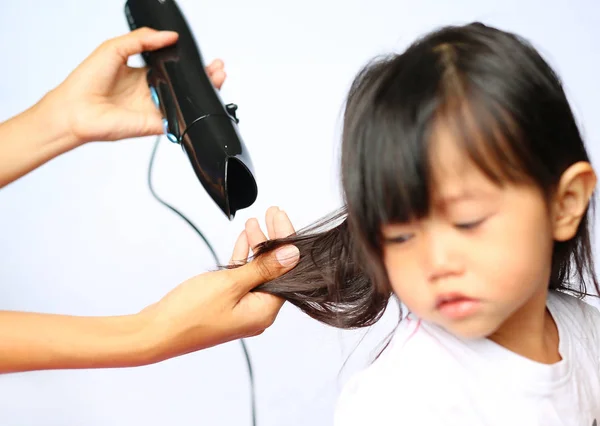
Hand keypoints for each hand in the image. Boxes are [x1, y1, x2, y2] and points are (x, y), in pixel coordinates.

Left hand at [44, 27, 226, 145]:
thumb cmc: (86, 80)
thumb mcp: (114, 47)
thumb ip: (142, 40)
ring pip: (186, 101)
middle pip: (184, 84)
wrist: (75, 109)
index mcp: (142, 73)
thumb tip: (169, 36)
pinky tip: (201, 101)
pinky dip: (192, 113)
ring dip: (203, 92)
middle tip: (217, 68)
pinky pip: (179, 119)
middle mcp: (151, 91)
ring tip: (217, 78)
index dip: (188, 62)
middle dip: (204, 76)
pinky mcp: (156, 124)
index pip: (172, 66)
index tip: (202, 56)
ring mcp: (155, 108)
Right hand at [145, 206, 297, 360]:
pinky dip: (243, 259)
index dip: (284, 239)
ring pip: (258, 272)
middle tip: (271, 213)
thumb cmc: (190, 313)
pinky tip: (244, 239)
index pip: (286, 270)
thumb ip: (263, 267)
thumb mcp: (230, 284)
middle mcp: (257, 313)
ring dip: (257, 246)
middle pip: (274, 270)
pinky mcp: (227, 306)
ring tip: (255, 222)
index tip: (278, 216)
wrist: (155, 333)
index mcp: (265, 311)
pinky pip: (242, 279)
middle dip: (273, 240)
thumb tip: (293, 254)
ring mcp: (242, 310)